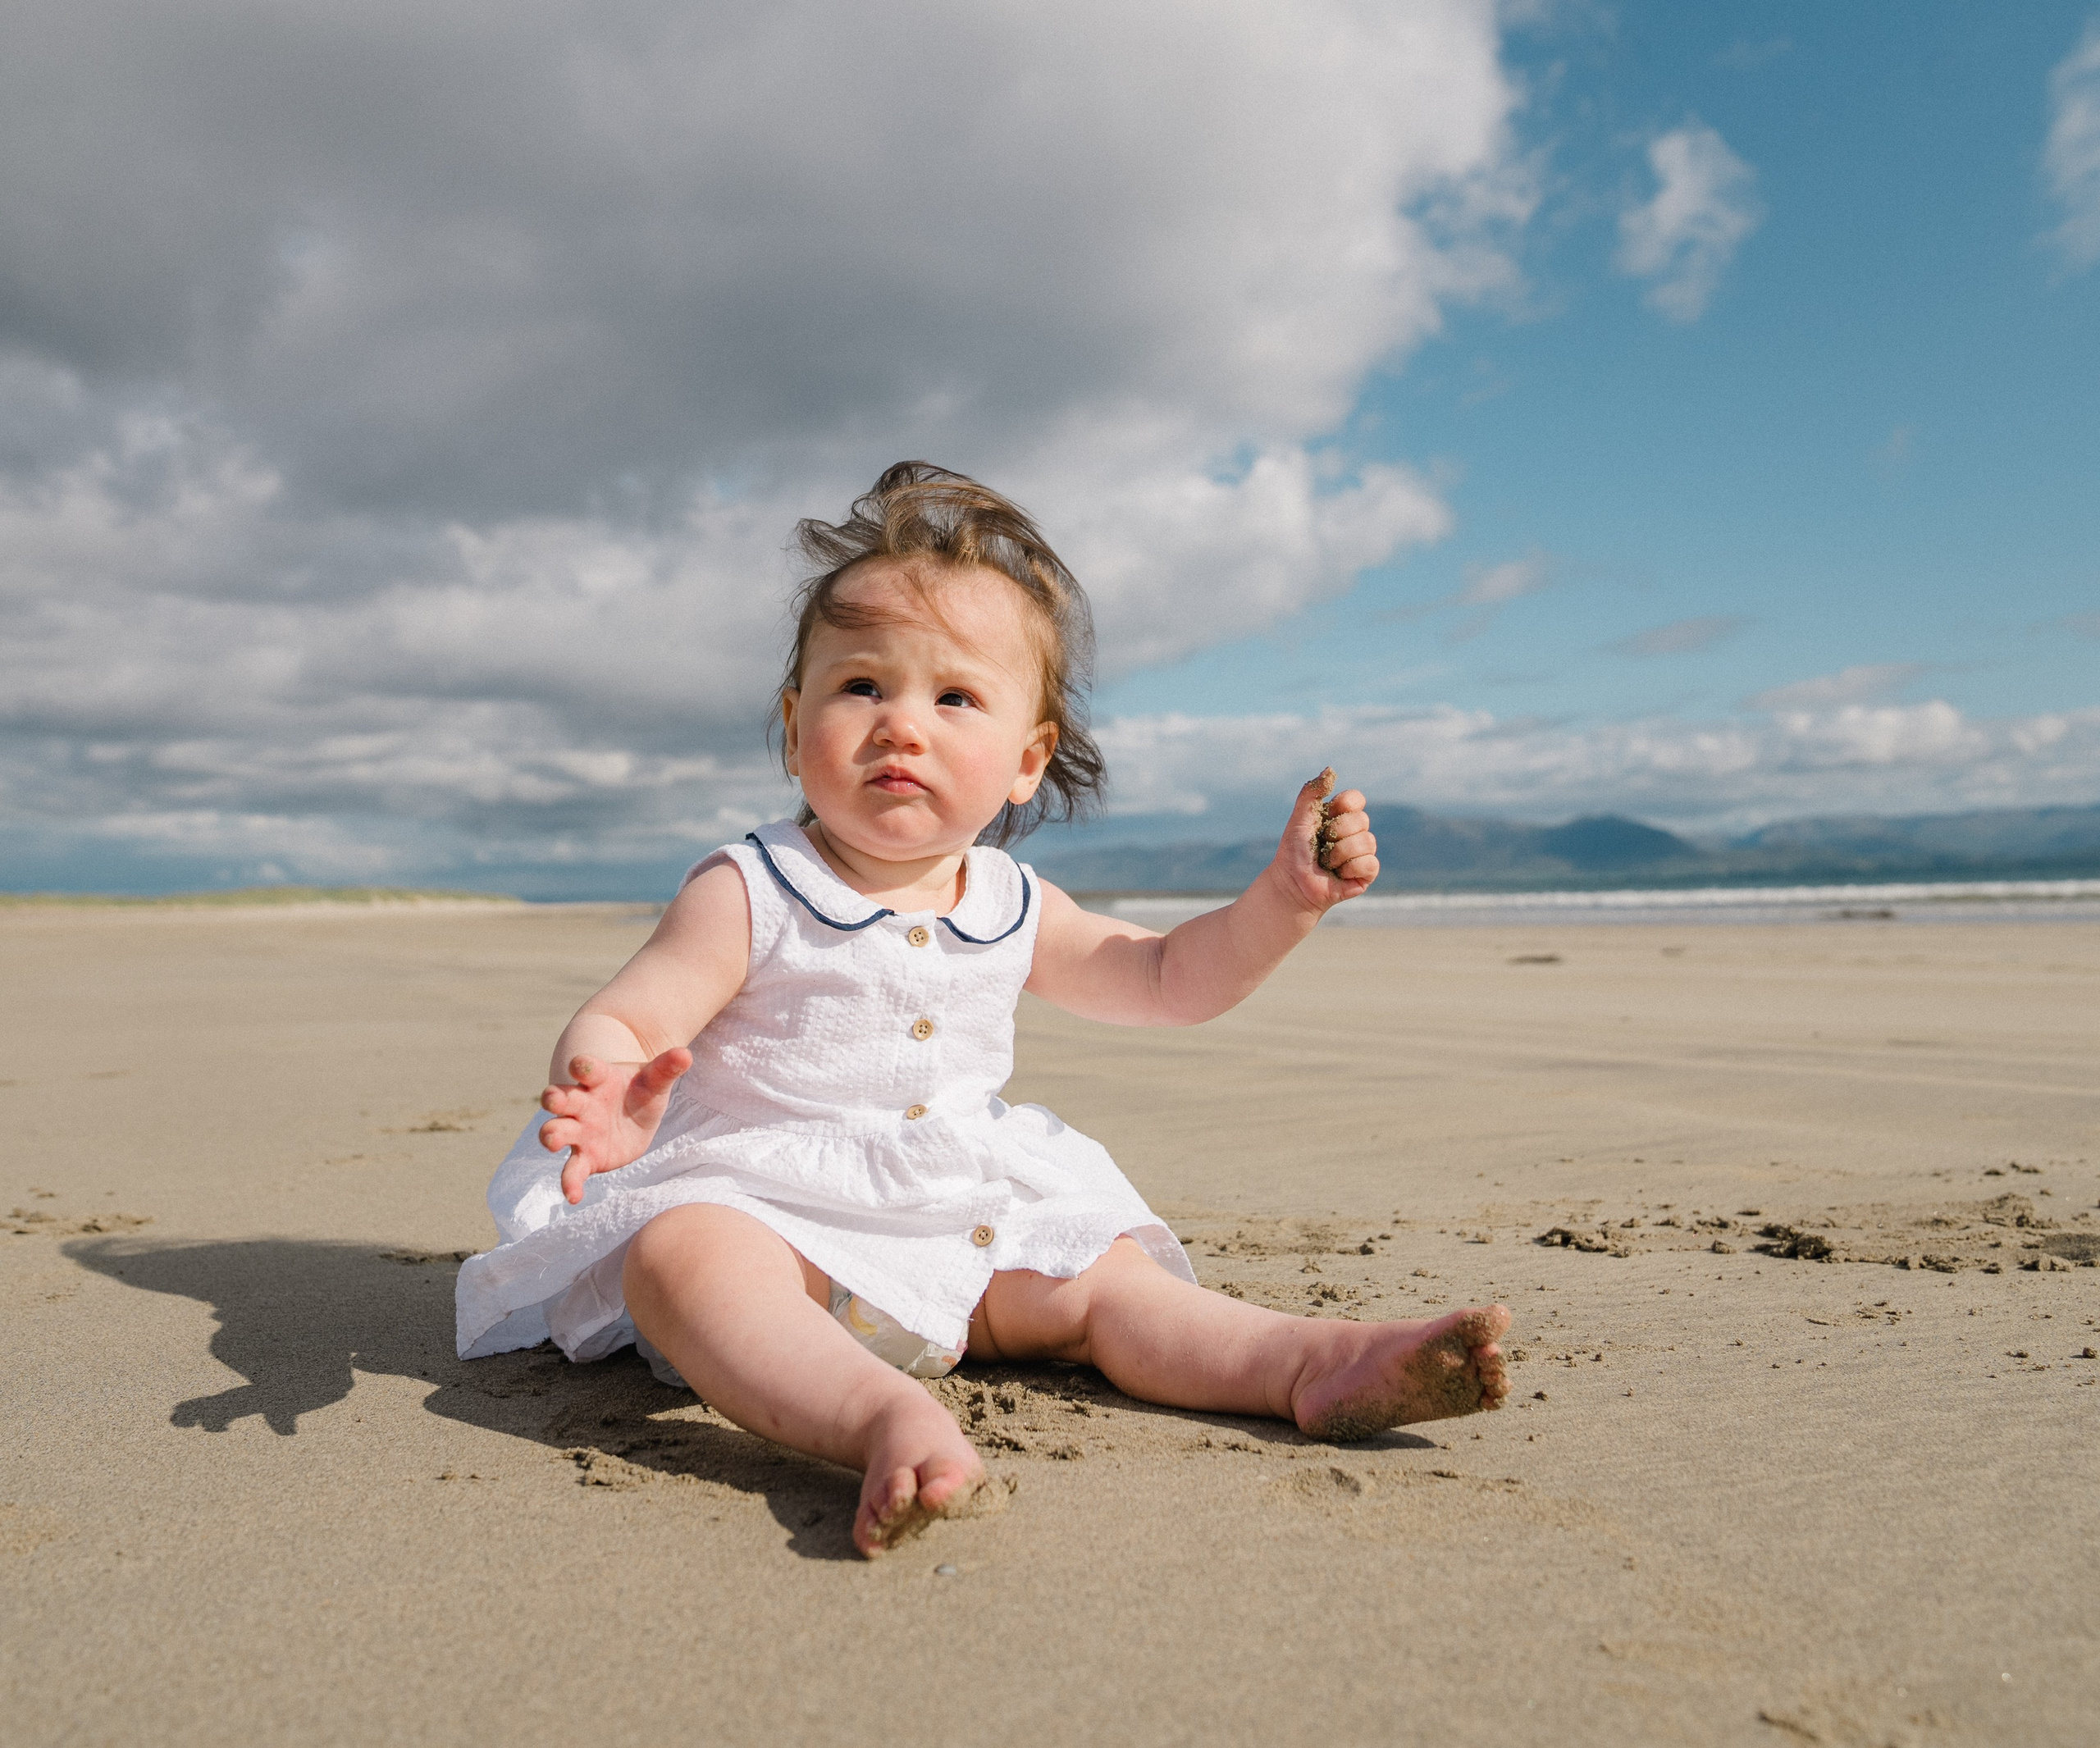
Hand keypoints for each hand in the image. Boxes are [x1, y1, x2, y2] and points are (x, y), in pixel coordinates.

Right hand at [537, 1048, 692, 1203]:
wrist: (634, 1114)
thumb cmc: (640, 1090)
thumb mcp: (655, 1079)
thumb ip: (667, 1068)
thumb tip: (686, 1054)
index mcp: (598, 1078)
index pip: (585, 1068)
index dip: (582, 1066)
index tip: (581, 1066)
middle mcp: (582, 1103)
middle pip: (561, 1098)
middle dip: (554, 1098)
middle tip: (553, 1100)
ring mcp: (579, 1130)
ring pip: (557, 1131)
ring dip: (552, 1135)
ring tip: (553, 1143)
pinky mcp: (585, 1156)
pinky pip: (573, 1169)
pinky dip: (570, 1183)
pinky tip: (573, 1197)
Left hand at [1270, 768, 1378, 909]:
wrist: (1292, 884)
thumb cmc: (1294, 852)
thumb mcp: (1299, 818)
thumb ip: (1311, 792)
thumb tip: (1330, 770)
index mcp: (1342, 816)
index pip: (1357, 799)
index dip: (1342, 806)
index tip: (1325, 817)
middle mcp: (1356, 832)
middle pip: (1362, 820)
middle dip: (1336, 833)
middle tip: (1321, 845)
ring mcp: (1363, 853)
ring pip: (1366, 842)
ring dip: (1339, 854)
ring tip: (1327, 862)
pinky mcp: (1367, 873)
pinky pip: (1369, 863)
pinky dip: (1349, 869)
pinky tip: (1338, 875)